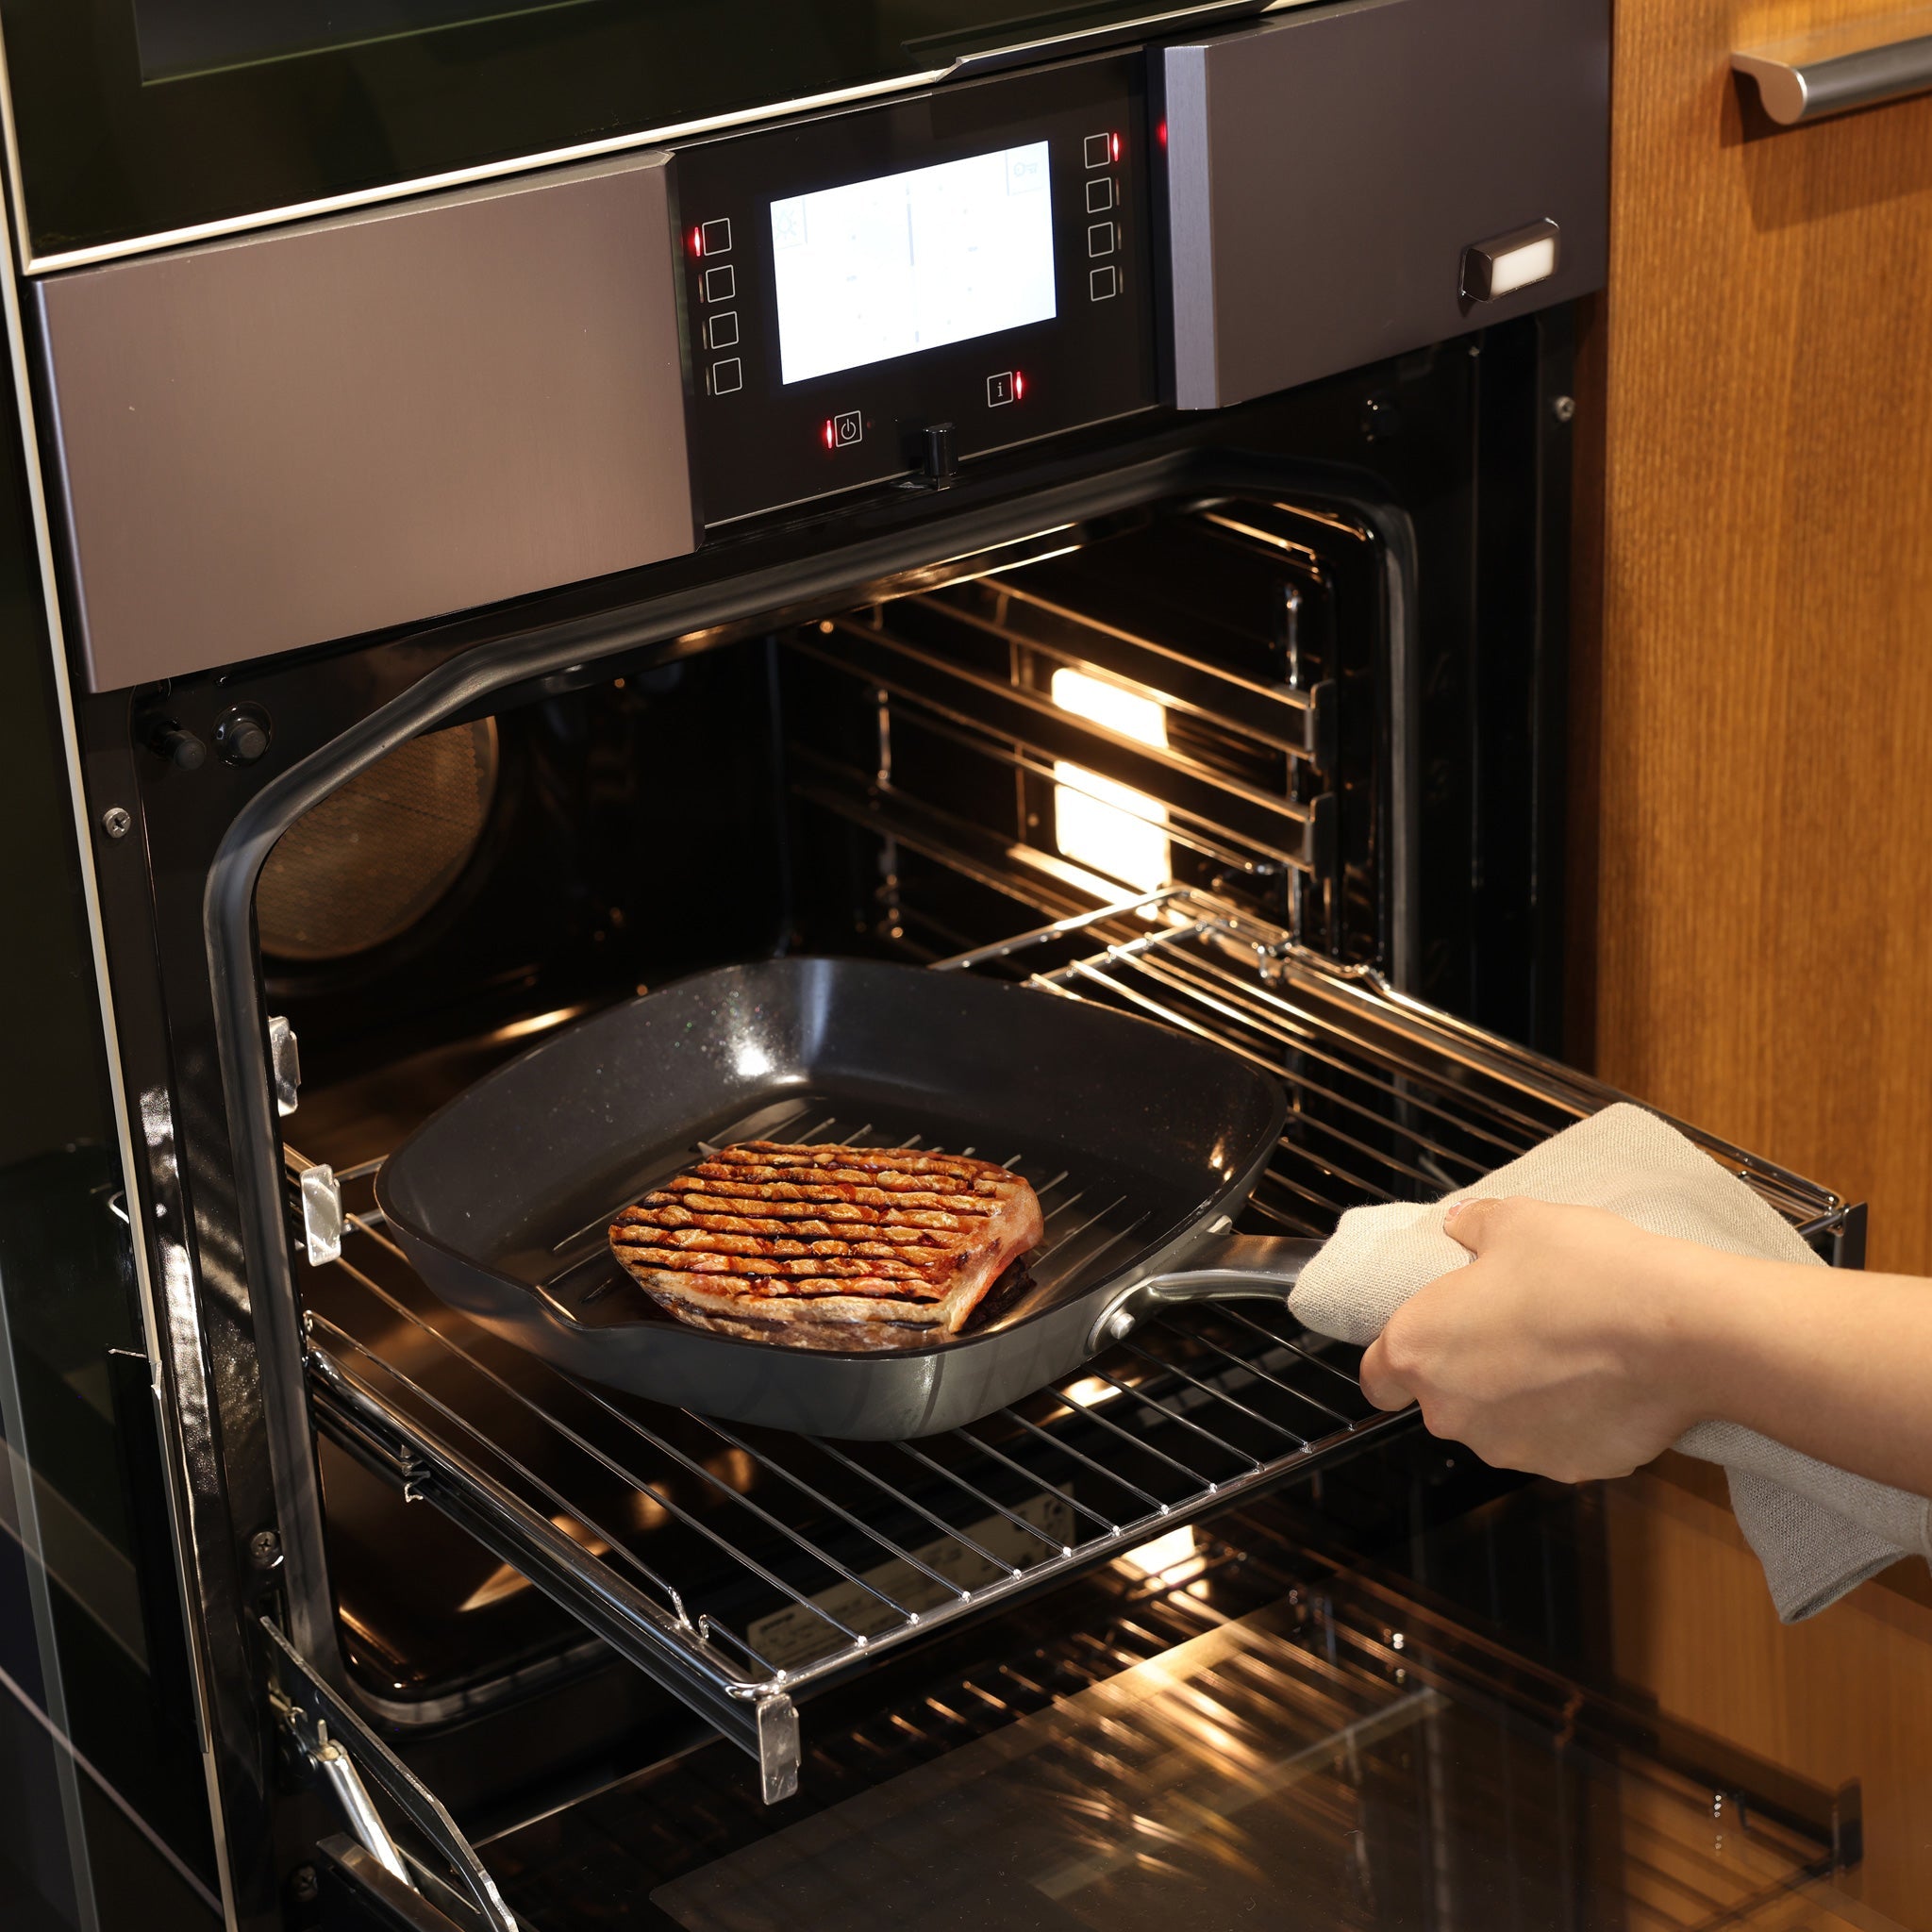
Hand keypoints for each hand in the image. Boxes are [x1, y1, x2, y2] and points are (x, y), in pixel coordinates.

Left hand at [1357, 1196, 1709, 1482]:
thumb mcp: (1517, 1221)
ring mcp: (1511, 1449)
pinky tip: (1601, 1379)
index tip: (1425, 1338)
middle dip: (1468, 1368)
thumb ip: (1474, 1227)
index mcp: (1421, 1351)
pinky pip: (1556, 1439)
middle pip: (1441, 1400)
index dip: (1395, 1359)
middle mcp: (1454, 1414)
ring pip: (1498, 1423)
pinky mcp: (1569, 1468)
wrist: (1677, 1329)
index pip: (1377, 1379)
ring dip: (1518, 1395)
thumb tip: (1463, 1227)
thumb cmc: (1583, 1271)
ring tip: (1565, 1347)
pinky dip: (1570, 1417)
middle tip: (1512, 1323)